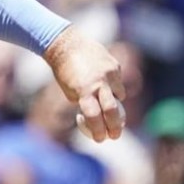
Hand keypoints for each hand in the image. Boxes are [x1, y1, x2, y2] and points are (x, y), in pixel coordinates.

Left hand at [43, 25, 126, 141]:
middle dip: (116, 126)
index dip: (98, 130)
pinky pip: (117, 81)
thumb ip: (83, 102)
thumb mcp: (69, 90)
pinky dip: (112, 86)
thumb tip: (95, 119)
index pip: (93, 116)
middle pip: (112, 111)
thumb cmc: (64, 71)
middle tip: (115, 136)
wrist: (67, 44)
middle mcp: (99, 82)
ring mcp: (109, 73)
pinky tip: (103, 81)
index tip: (100, 139)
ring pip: (119, 96)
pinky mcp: (115, 65)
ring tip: (103, 98)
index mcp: (83, 90)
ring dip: (114, 102)